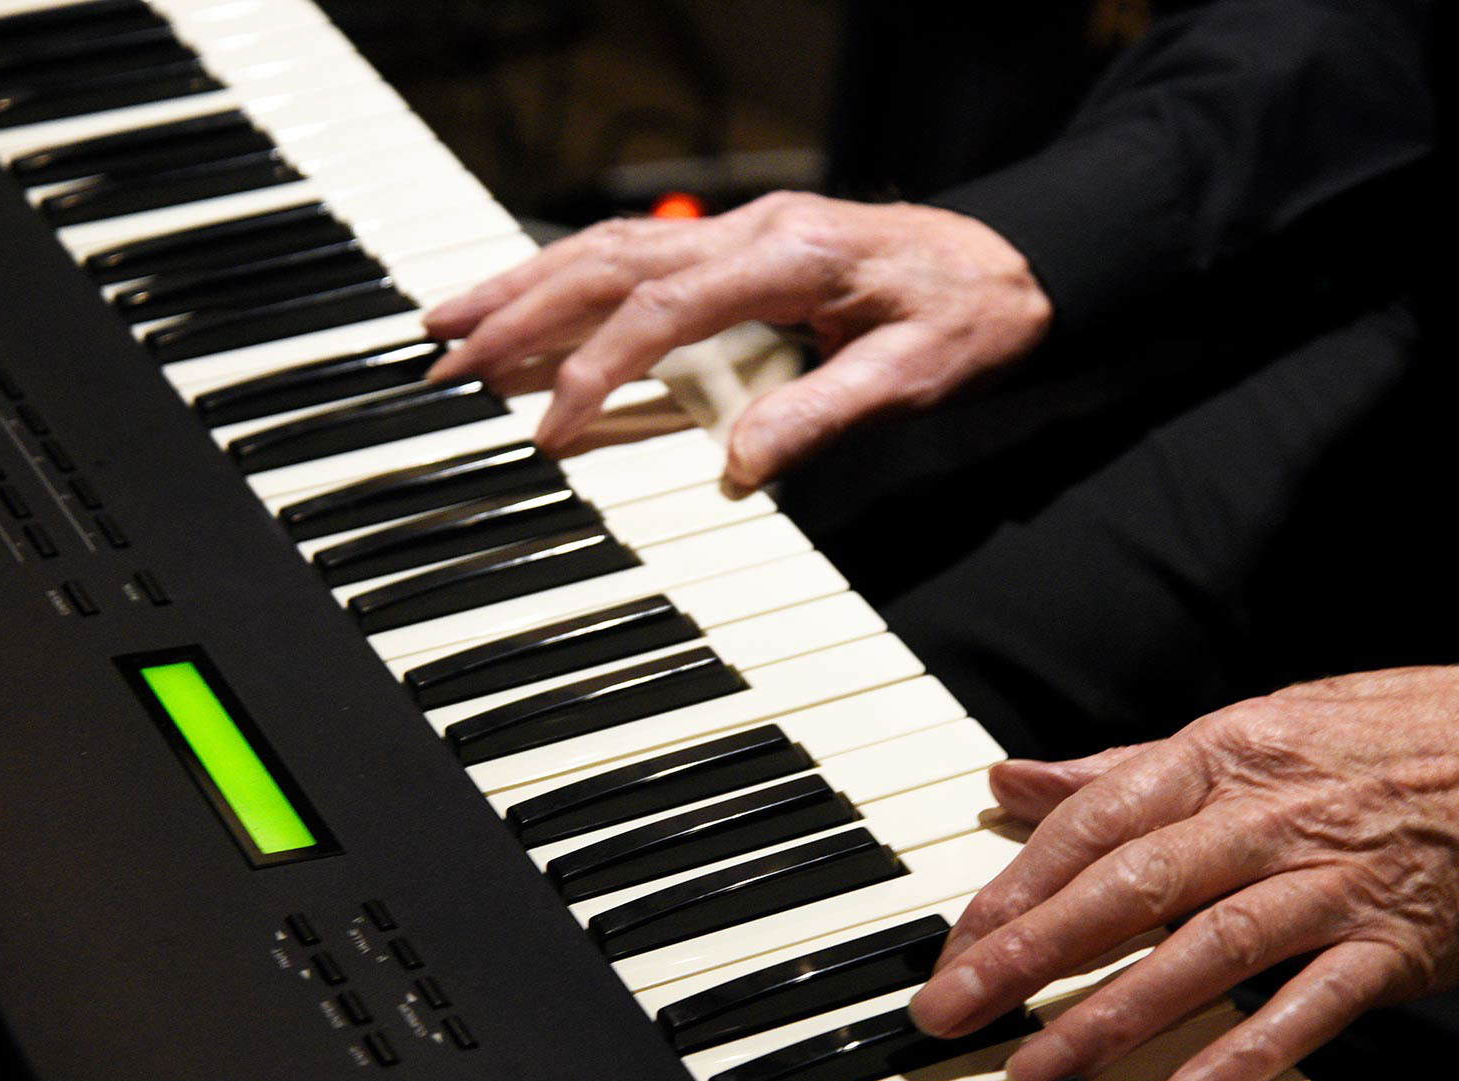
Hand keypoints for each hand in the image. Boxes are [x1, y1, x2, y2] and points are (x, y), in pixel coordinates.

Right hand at [421, 191, 1051, 493]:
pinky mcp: (737, 245)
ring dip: (523, 285)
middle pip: (606, 261)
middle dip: (517, 314)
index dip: (596, 370)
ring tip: (447, 326)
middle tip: (443, 364)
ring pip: (605, 245)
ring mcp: (739, 230)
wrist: (1015, 263)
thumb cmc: (968, 320)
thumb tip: (733, 472)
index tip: (549, 431)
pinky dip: (565, 278)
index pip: (662, 310)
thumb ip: (817, 417)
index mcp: (789, 258)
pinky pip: (631, 252)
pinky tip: (525, 304)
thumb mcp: (910, 380)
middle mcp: (751, 231)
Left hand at [909, 631, 1458, 1080]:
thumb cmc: (1391, 739)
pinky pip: (1315, 1003)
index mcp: (1224, 756)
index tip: (955, 944)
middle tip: (951, 1012)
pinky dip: (1253, 1049)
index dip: (1018, 885)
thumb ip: (1124, 767)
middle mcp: (1270, 815)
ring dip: (1112, 1013)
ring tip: (1036, 1067)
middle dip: (1028, 953)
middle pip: (1129, 886)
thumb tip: (1014, 779)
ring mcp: (1335, 881)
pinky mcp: (1398, 944)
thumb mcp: (1251, 727)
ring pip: (1206, 948)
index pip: (1096, 822)